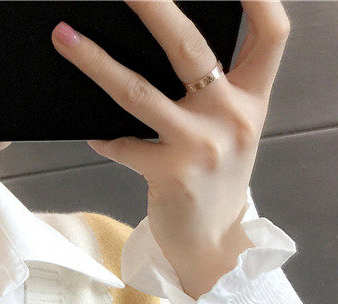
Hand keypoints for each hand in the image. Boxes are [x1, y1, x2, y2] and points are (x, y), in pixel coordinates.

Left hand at [51, 1, 290, 298]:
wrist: (213, 245)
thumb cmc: (216, 181)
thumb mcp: (231, 131)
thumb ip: (215, 91)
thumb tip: (159, 49)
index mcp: (253, 98)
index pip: (271, 33)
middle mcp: (231, 116)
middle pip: (190, 47)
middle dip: (153, 7)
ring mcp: (200, 146)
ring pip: (139, 92)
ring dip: (96, 63)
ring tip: (65, 38)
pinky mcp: (170, 174)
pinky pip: (122, 145)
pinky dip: (104, 137)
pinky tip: (91, 131)